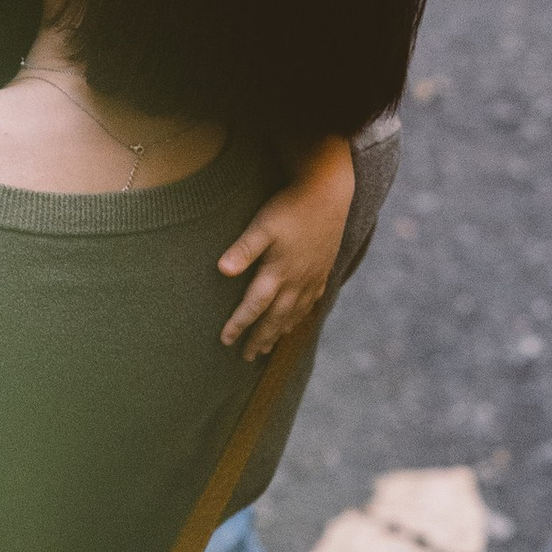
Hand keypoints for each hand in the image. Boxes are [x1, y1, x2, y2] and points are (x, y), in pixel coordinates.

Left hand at [218, 133, 354, 358]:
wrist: (329, 194)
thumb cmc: (290, 208)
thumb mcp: (262, 226)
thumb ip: (243, 249)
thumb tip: (221, 270)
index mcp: (278, 273)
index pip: (254, 306)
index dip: (239, 325)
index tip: (225, 341)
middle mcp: (297, 281)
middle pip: (275, 318)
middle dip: (260, 338)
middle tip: (247, 357)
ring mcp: (312, 278)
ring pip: (294, 313)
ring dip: (279, 332)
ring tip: (268, 348)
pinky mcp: (323, 270)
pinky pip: (311, 302)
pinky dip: (300, 316)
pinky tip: (295, 322)